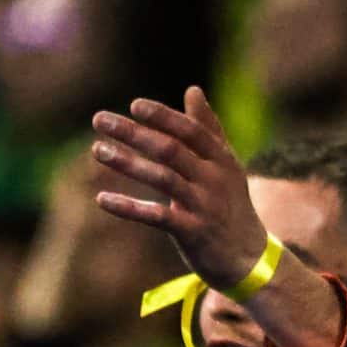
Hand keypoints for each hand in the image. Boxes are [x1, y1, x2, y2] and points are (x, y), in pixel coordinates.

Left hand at [89, 89, 273, 291]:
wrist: (249, 258)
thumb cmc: (230, 205)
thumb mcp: (225, 165)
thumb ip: (207, 128)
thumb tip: (193, 89)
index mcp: (221, 159)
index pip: (191, 131)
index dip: (163, 117)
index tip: (134, 106)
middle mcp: (214, 180)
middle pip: (171, 150)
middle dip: (134, 133)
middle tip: (99, 119)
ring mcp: (204, 206)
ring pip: (162, 179)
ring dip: (127, 163)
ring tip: (97, 150)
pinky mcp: (193, 232)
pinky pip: (157, 216)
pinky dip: (129, 207)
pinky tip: (102, 198)